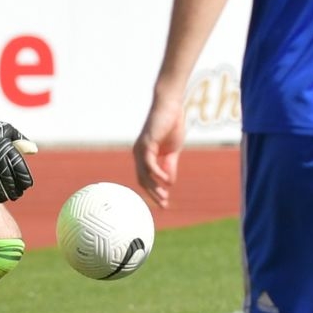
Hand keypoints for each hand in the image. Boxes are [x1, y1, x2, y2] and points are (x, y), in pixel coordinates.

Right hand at [0, 79, 34, 200]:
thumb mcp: (10, 131)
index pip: (19, 169)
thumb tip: (34, 150)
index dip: (24, 180)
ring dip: (0, 193)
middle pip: (7, 179)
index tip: (26, 186)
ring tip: (3, 198)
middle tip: (16, 196)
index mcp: (8, 149)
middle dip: (13, 190)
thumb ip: (22, 141)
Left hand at [134, 93, 185, 207]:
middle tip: (164, 205)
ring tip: (164, 197)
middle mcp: (139, 154)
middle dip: (153, 194)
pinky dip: (157, 174)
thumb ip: (170, 166)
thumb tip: (169, 183)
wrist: (170, 106)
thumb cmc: (171, 125)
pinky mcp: (146, 143)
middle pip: (143, 180)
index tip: (165, 202)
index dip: (154, 191)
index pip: (146, 178)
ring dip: (154, 187)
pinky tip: (165, 181)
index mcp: (145, 155)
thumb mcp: (172, 150)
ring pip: (144, 174)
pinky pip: (149, 163)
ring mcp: (141, 149)